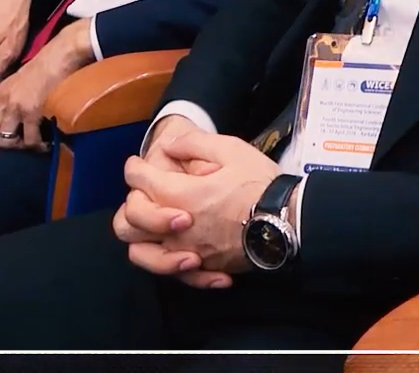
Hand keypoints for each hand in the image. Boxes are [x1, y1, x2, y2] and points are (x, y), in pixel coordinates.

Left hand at [0, 18, 94, 150]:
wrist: (60, 55)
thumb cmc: (43, 64)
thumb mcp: (17, 78)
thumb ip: (5, 96)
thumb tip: (2, 116)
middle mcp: (3, 100)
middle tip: (13, 143)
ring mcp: (16, 107)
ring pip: (4, 141)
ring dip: (17, 147)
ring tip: (29, 143)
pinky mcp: (32, 112)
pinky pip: (29, 140)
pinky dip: (37, 145)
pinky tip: (44, 143)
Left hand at [117, 131, 278, 286]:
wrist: (288, 221)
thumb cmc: (260, 184)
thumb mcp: (230, 149)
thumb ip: (193, 143)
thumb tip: (169, 146)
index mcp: (182, 195)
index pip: (140, 181)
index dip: (134, 168)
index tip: (136, 164)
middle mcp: (177, 229)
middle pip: (129, 221)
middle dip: (134, 201)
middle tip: (150, 191)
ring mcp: (189, 252)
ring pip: (142, 254)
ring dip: (143, 238)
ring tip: (158, 225)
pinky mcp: (205, 268)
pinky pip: (175, 274)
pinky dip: (175, 264)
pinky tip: (188, 252)